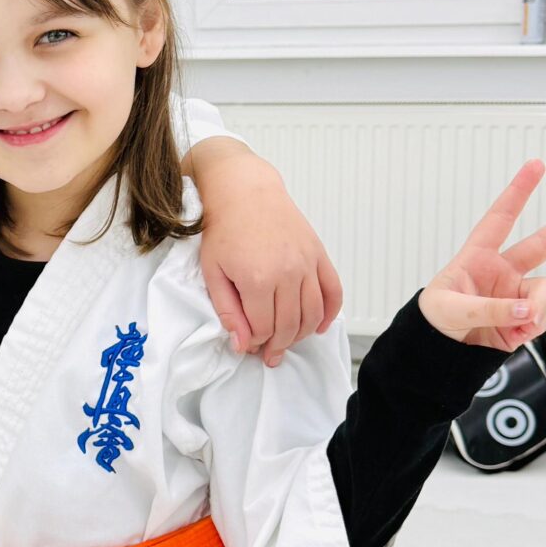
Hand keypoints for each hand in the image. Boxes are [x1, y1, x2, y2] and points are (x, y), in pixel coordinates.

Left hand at [193, 143, 344, 365]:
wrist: (244, 191)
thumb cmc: (223, 229)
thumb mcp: (212, 272)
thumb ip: (227, 311)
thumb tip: (242, 345)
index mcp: (257, 279)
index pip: (263, 329)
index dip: (256, 343)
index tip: (249, 346)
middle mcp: (287, 273)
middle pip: (289, 326)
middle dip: (279, 346)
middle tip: (271, 355)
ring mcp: (306, 263)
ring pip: (312, 313)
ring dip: (301, 335)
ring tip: (289, 342)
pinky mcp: (318, 253)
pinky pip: (333, 291)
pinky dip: (329, 313)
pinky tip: (319, 326)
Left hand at [419, 161, 545, 349]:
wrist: (439, 350)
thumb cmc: (435, 318)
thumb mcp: (452, 310)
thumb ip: (491, 309)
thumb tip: (526, 310)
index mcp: (479, 257)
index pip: (500, 217)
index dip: (518, 191)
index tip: (536, 166)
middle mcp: (503, 271)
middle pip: (544, 242)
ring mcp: (516, 294)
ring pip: (545, 293)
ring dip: (536, 309)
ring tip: (515, 322)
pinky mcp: (525, 318)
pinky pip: (541, 319)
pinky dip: (530, 327)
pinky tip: (513, 332)